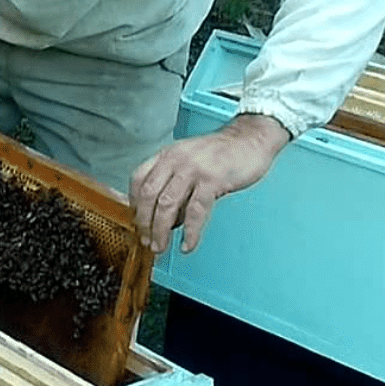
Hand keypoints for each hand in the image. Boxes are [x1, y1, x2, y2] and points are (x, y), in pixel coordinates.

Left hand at [129, 113, 291, 253]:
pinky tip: (187, 244)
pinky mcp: (212, 180)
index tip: (136, 220)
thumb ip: (175, 182)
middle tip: (146, 241)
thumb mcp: (190, 159)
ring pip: (167, 205)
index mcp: (168, 154)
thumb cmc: (223, 152)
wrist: (252, 138)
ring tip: (160, 247)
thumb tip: (166, 217)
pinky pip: (195, 212)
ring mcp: (194, 169)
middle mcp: (176, 160)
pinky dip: (190, 232)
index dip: (133, 203)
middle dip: (144, 222)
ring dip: (160, 231)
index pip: (138, 178)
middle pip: (148, 195)